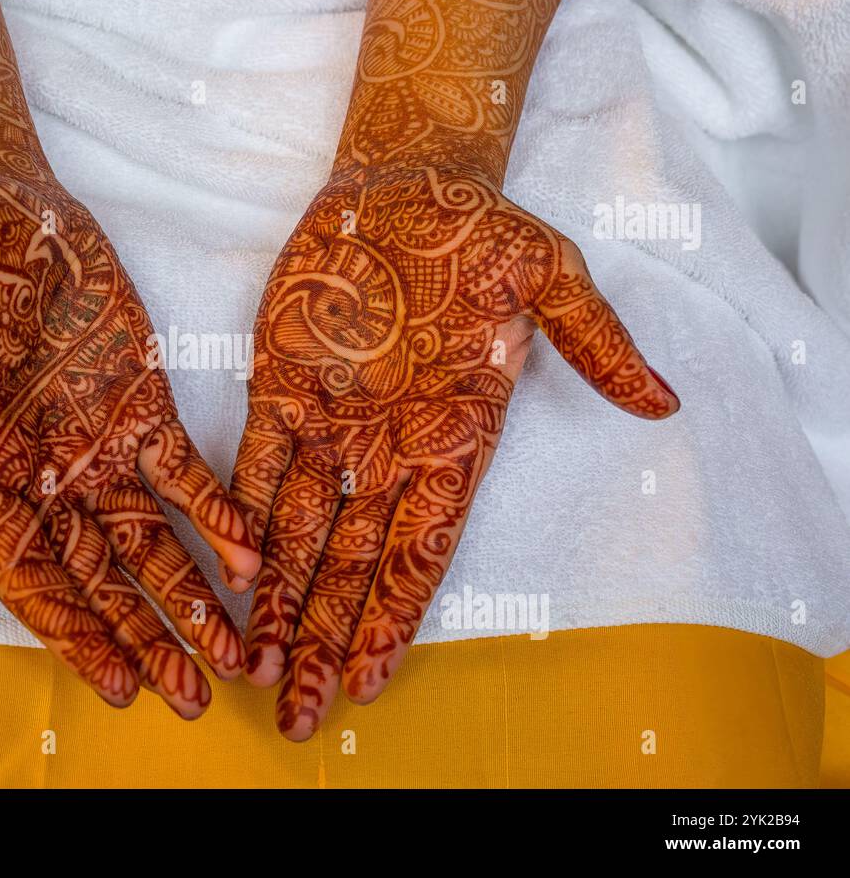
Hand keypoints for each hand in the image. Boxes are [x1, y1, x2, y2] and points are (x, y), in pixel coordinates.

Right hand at [0, 161, 260, 718]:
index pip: (24, 569)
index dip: (69, 630)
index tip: (116, 681)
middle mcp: (39, 472)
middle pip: (96, 577)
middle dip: (145, 637)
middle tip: (195, 696)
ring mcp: (95, 444)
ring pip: (149, 542)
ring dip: (191, 598)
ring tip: (235, 654)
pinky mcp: (142, 406)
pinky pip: (184, 476)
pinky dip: (218, 517)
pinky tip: (253, 560)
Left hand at [232, 163, 678, 738]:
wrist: (406, 182)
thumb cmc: (482, 231)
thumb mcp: (550, 276)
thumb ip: (593, 342)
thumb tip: (661, 401)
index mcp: (455, 439)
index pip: (423, 550)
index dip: (395, 618)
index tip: (369, 680)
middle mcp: (389, 450)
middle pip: (353, 565)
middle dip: (325, 638)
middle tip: (297, 711)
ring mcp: (331, 424)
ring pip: (298, 532)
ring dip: (278, 602)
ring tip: (255, 670)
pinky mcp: (280, 388)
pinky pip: (256, 466)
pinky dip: (241, 520)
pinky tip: (230, 576)